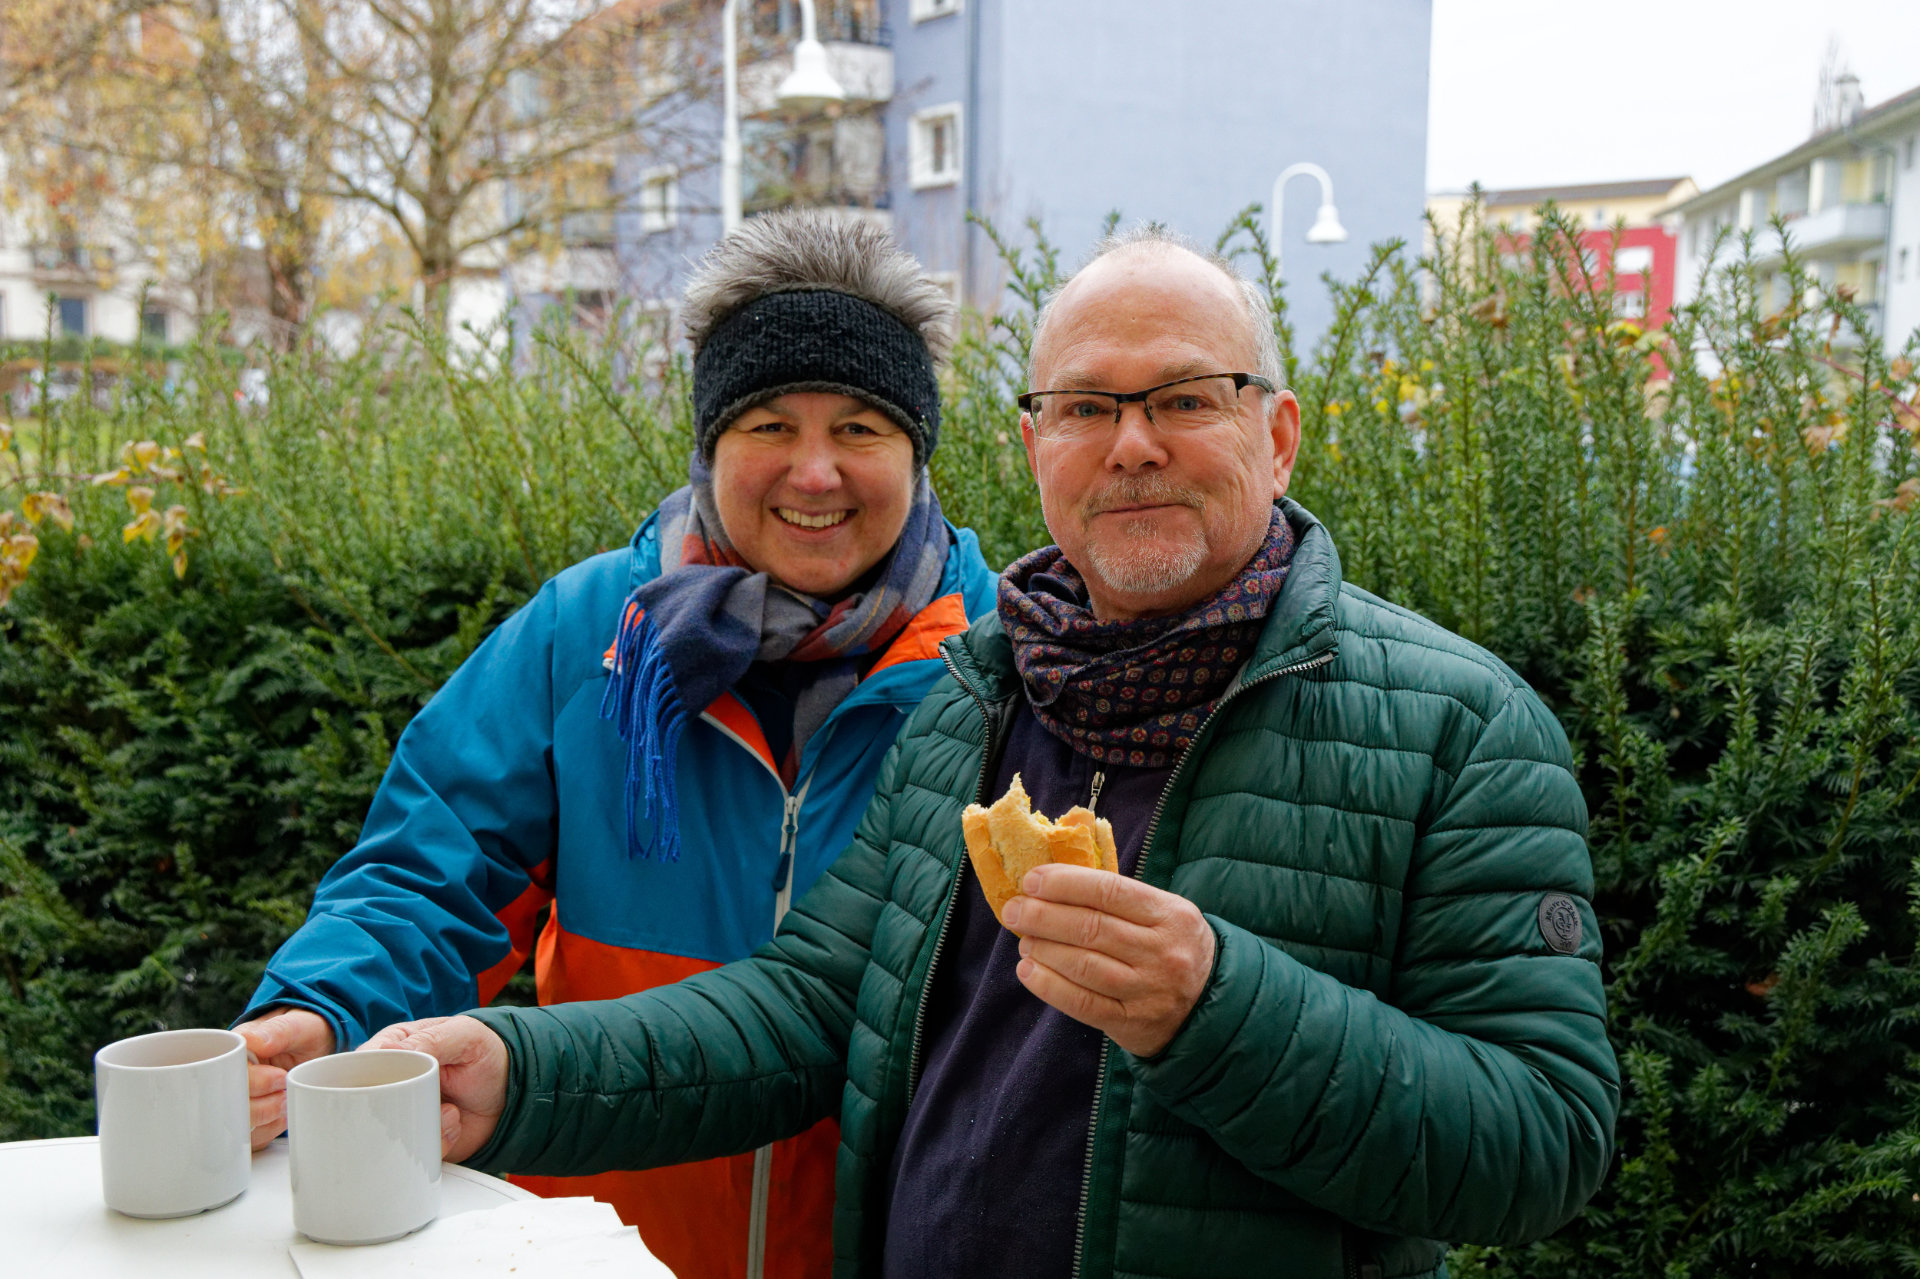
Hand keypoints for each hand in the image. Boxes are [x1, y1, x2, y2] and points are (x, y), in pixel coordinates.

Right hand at [236, 1008, 334, 1149]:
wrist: (316, 1046)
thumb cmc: (304, 1031)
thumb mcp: (298, 1024)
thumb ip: (278, 1030)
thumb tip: (253, 1041)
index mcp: (233, 1051)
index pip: (225, 1073)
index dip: (252, 1082)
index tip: (280, 1078)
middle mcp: (229, 1078)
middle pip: (225, 1104)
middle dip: (260, 1105)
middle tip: (285, 1092)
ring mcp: (237, 1100)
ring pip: (233, 1125)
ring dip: (264, 1121)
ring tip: (286, 1103)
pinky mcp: (248, 1118)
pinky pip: (247, 1138)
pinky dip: (267, 1131)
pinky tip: (283, 1116)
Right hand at [360, 1016, 508, 1162]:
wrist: (512, 1091)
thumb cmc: (485, 1055)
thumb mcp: (465, 1036)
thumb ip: (431, 1039)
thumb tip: (388, 1051)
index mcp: (393, 1048)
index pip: (359, 1064)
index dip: (366, 1078)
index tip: (390, 1085)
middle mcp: (390, 1083)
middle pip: (366, 1104)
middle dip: (395, 1109)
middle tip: (431, 1100)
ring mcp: (400, 1114)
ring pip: (386, 1134)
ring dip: (423, 1126)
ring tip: (451, 1111)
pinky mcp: (413, 1140)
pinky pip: (410, 1153)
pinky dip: (436, 1142)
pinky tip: (454, 1122)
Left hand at [1002, 865, 1216, 1057]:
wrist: (1210, 1007)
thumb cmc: (1171, 947)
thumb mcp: (1163, 914)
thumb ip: (1117, 898)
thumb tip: (1051, 883)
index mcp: (1170, 914)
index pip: (1109, 890)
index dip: (1065, 883)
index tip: (1032, 880)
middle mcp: (1162, 951)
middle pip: (1091, 927)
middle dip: (1043, 916)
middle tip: (1014, 910)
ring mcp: (1148, 990)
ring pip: (1083, 965)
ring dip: (1043, 949)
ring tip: (1023, 940)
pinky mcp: (1132, 1023)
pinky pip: (1082, 1003)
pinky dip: (1049, 986)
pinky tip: (1028, 971)